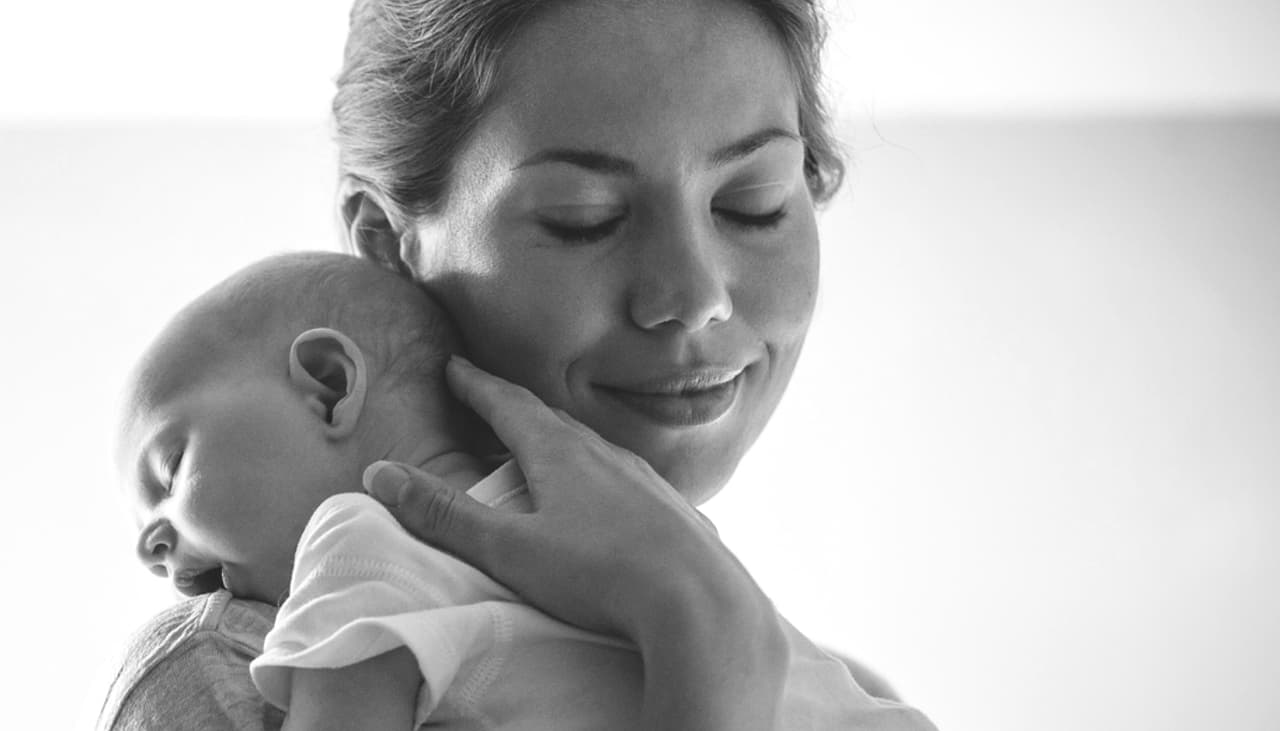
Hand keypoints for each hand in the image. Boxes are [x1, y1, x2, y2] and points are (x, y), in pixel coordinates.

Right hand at [362, 356, 741, 641]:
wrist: (698, 601)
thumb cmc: (601, 574)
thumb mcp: (510, 549)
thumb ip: (446, 515)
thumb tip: (382, 475)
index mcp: (561, 453)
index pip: (508, 404)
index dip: (476, 385)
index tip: (455, 366)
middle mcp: (606, 454)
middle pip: (552, 419)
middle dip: (516, 408)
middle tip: (491, 400)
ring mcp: (644, 480)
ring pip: (593, 447)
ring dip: (561, 441)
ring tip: (543, 448)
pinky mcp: (670, 510)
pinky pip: (625, 479)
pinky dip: (600, 475)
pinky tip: (605, 498)